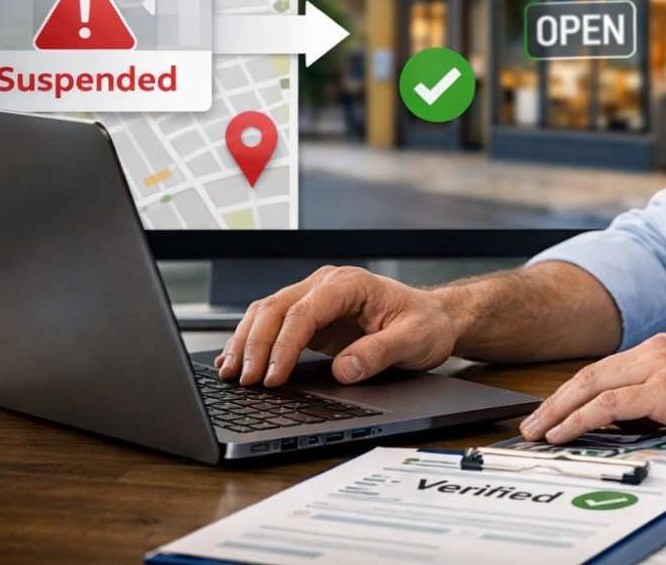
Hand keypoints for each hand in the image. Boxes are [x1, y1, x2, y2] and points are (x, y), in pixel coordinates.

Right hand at [216, 265, 459, 387]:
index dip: (284, 345)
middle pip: (276, 308)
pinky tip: (234, 361)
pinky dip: (252, 341)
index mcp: (350, 284)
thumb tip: (344, 370)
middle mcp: (326, 285)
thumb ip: (378, 353)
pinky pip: (274, 325)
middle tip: (245, 380)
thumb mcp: (413, 341)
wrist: (433, 318)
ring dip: (246, 342)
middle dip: (255, 345)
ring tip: (231, 374)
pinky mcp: (311, 316)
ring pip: (266, 313)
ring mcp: (315, 299)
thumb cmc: (425, 324)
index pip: (304, 312)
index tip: (274, 377)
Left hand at [518, 333, 665, 444]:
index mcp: (661, 349)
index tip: (555, 409)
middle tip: (532, 422)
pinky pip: (608, 405)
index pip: (605, 369)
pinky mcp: (663, 388)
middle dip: (555, 400)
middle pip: (589, 374)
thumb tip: (632, 421)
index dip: (574, 390)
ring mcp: (657, 366)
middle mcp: (654, 350)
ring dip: (559, 410)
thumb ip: (661, 398)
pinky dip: (580, 418)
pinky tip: (565, 432)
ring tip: (538, 431)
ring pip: (591, 385)